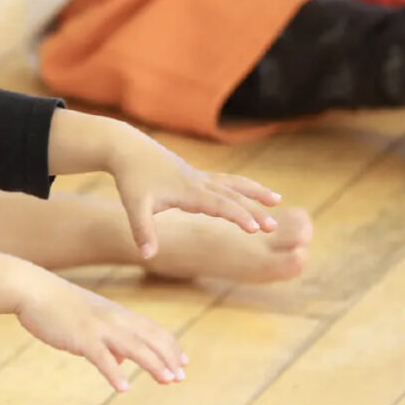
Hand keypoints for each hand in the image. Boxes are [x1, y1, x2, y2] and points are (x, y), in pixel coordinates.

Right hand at [13, 269, 182, 391]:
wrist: (33, 290)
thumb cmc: (57, 306)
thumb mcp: (89, 319)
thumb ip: (108, 340)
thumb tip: (121, 360)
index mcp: (116, 315)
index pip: (152, 330)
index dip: (170, 346)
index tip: (184, 362)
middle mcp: (114, 320)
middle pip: (150, 339)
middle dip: (168, 358)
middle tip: (181, 378)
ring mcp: (98, 328)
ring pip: (134, 347)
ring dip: (153, 364)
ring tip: (168, 380)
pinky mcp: (81, 338)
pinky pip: (101, 357)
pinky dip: (114, 373)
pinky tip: (123, 388)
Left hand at [107, 131, 279, 259]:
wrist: (126, 148)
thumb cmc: (131, 178)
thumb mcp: (134, 207)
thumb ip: (142, 231)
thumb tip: (147, 256)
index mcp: (188, 191)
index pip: (219, 205)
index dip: (237, 216)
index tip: (255, 229)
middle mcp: (198, 182)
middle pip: (233, 196)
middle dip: (254, 211)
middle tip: (273, 227)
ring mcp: (198, 176)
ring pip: (233, 184)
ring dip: (255, 192)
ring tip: (277, 199)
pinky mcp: (194, 174)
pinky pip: (224, 181)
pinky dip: (240, 186)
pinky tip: (247, 194)